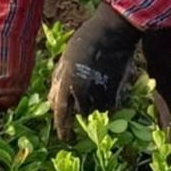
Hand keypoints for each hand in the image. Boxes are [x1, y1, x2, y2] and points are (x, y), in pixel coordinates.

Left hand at [48, 2, 138, 141]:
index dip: (62, 129)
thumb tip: (52, 103)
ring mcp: (101, 94)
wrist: (113, 32)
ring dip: (94, 104)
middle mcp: (84, 94)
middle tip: (84, 98)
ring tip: (97, 83)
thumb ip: (57, 83)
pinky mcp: (118, 92)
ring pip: (96, 110)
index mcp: (67, 85)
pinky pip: (110, 105)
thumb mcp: (64, 60)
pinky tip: (107, 81)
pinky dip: (107, 99)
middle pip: (80, 114)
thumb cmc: (84, 42)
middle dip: (80, 111)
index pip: (61, 114)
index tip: (64, 138)